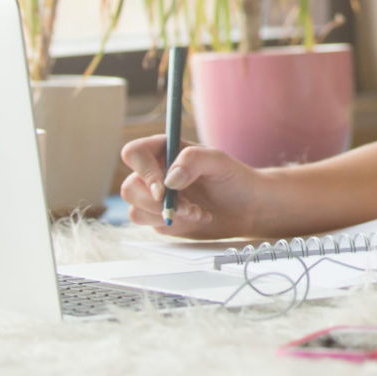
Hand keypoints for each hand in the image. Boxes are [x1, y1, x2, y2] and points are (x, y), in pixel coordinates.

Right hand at [119, 135, 266, 239]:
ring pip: (136, 210)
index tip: (163, 189)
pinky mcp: (159, 218)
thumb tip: (169, 179)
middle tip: (188, 207)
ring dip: (168, 215)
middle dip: (158, 203)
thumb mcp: (219, 161)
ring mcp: (154, 197)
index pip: (134, 153)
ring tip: (197, 211)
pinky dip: (174, 224)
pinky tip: (197, 217)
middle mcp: (155, 172)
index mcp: (164, 150)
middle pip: (130, 188)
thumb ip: (194, 160)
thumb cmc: (234, 178)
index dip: (143, 171)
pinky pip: (151, 225)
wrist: (246, 207)